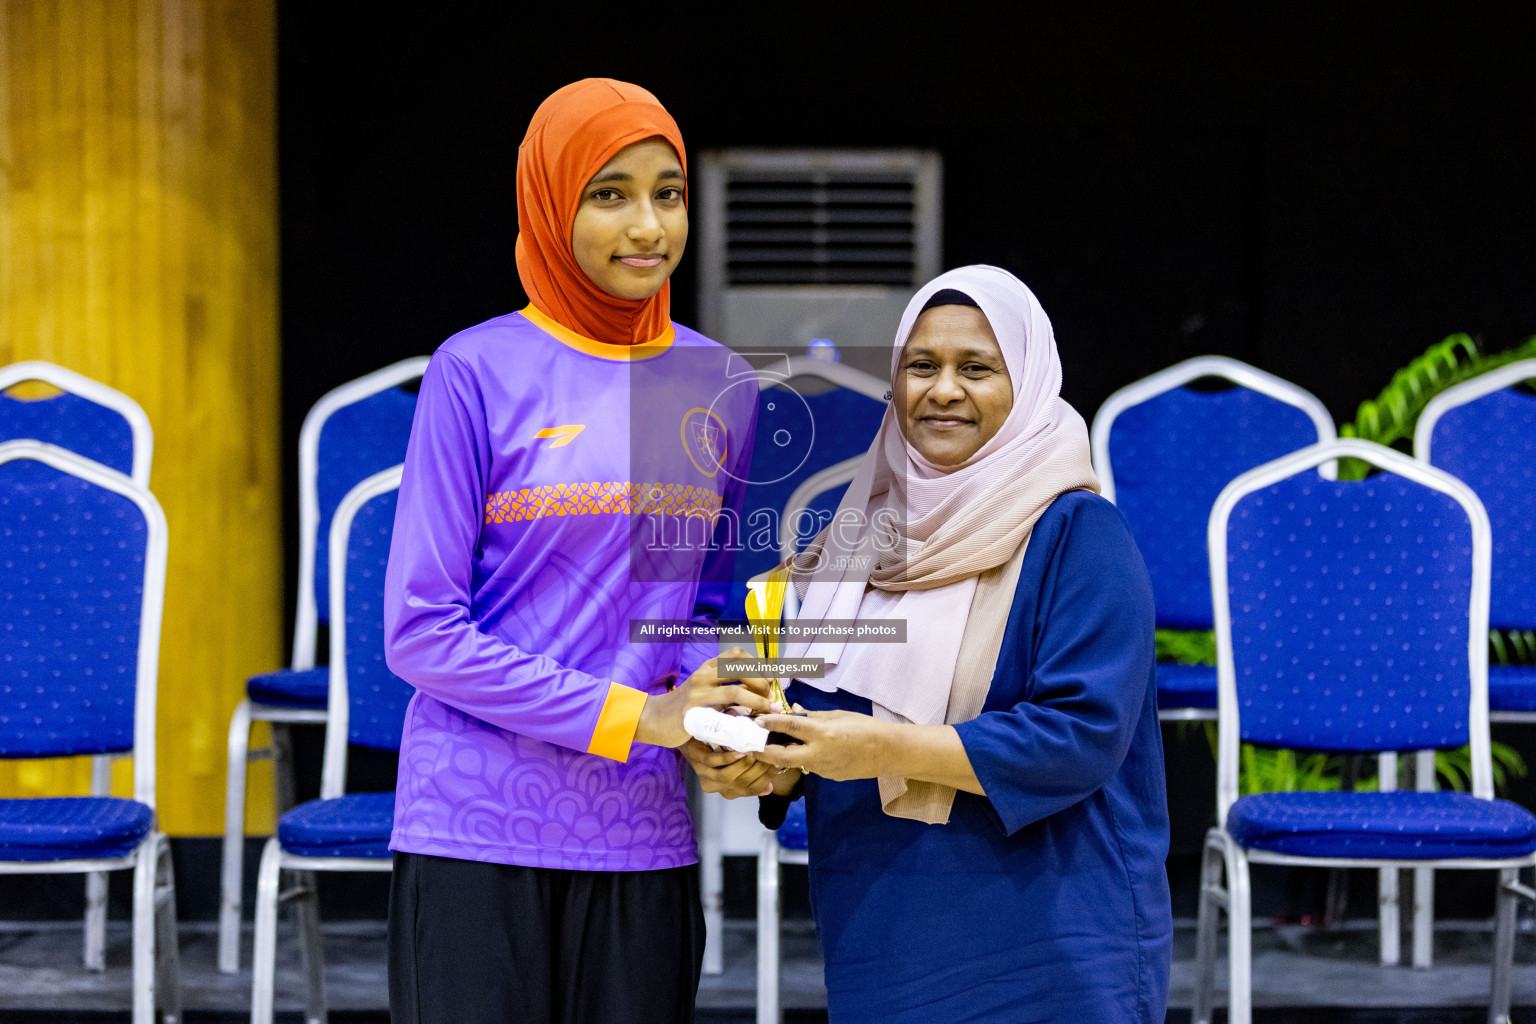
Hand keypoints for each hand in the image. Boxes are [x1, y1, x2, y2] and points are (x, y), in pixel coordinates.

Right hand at [633, 648, 774, 747]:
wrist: (652, 719)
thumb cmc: (683, 706)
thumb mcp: (704, 691)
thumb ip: (726, 687)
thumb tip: (757, 688)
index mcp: (706, 668)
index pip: (735, 654)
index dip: (756, 664)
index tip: (768, 678)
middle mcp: (703, 676)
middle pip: (738, 668)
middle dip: (760, 681)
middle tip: (770, 696)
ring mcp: (697, 694)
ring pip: (734, 692)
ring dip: (757, 701)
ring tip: (768, 710)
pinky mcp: (693, 713)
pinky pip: (721, 715)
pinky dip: (739, 721)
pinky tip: (748, 727)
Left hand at [680, 740, 778, 797]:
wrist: (694, 731)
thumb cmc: (722, 744)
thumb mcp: (740, 760)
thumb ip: (753, 773)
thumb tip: (768, 788)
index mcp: (730, 790)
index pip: (754, 789)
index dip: (767, 778)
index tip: (778, 763)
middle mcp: (718, 786)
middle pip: (743, 784)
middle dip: (759, 769)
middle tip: (770, 754)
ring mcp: (706, 775)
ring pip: (728, 776)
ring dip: (744, 764)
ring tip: (755, 752)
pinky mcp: (698, 761)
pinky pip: (714, 763)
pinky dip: (728, 758)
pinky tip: (739, 750)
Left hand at [754, 710, 896, 781]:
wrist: (887, 752)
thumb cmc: (864, 728)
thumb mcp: (837, 715)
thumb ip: (812, 716)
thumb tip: (793, 711)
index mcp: (822, 733)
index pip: (789, 726)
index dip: (770, 723)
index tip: (756, 721)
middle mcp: (818, 753)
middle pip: (781, 756)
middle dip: (762, 753)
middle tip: (749, 747)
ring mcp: (822, 768)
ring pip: (794, 762)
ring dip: (782, 755)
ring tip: (771, 746)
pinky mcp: (828, 776)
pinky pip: (809, 766)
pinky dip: (801, 758)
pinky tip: (801, 751)